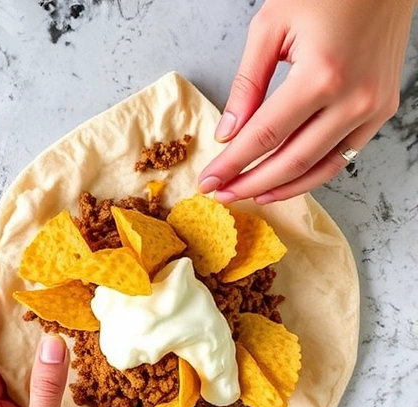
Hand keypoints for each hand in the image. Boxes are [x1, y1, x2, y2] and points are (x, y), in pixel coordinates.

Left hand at [198, 0, 416, 203]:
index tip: (208, 181)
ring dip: (281, 187)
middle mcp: (353, 98)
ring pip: (321, 166)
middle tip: (221, 193)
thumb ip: (246, 85)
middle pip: (291, 160)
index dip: (232, 164)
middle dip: (250, 183)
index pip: (264, 136)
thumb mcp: (270, 28)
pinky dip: (313, 172)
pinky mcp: (383, 108)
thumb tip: (227, 133)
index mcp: (321, 76)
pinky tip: (285, 180)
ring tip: (249, 194)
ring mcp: (373, 107)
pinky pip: (344, 154)